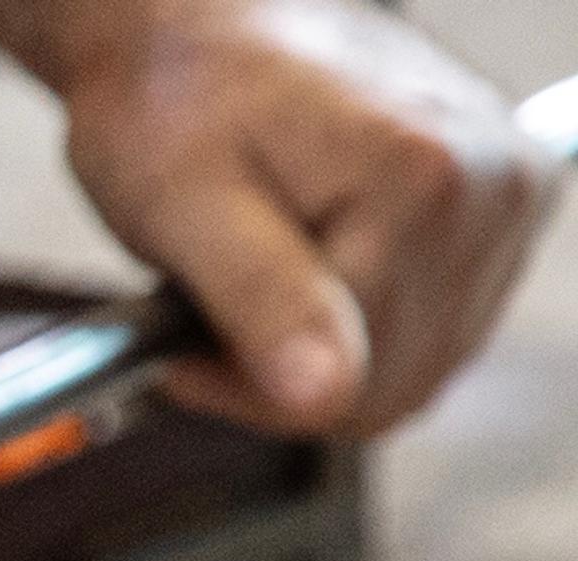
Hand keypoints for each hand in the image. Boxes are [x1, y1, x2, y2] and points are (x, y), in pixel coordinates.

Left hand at [43, 0, 554, 435]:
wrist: (209, 28)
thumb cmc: (178, 103)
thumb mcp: (183, 205)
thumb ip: (260, 300)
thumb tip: (325, 397)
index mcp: (422, 180)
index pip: (346, 384)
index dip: (242, 386)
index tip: (175, 353)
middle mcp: (494, 186)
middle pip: (394, 384)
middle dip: (285, 378)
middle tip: (210, 320)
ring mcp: (512, 198)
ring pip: (418, 370)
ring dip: (324, 357)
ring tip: (255, 286)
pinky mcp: (507, 210)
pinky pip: (437, 334)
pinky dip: (364, 331)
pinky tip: (310, 278)